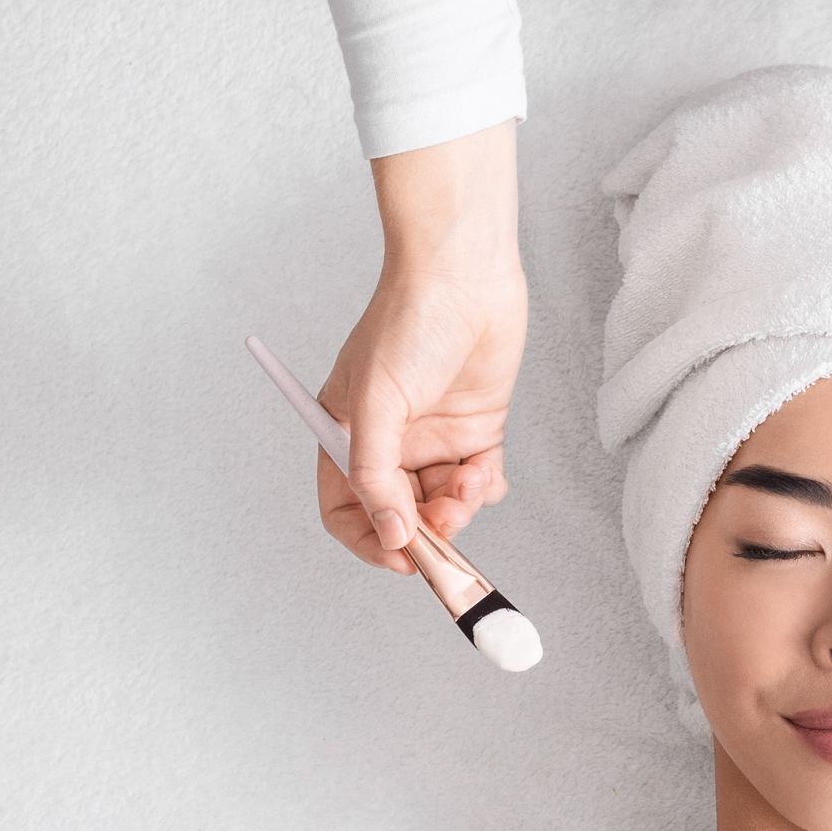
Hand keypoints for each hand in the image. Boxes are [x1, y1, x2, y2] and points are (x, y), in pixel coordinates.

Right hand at [316, 121, 527, 576]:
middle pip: (400, 514)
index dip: (370, 539)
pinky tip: (485, 472)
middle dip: (424, 530)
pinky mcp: (478, 428)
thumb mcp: (376, 404)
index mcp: (346, 437)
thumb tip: (390, 534)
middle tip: (445, 532)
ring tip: (467, 484)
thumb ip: (375, 474)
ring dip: (457, 509)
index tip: (401, 555)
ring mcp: (434, 438)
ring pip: (444, 504)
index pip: (346, 510)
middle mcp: (390, 444)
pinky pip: (480, 482)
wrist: (465, 275)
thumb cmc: (408, 322)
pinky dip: (484, 488)